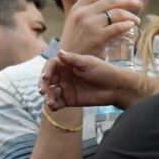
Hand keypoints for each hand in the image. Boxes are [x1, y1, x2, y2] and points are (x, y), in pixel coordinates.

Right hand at [40, 50, 158, 110]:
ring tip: (50, 101)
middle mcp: (64, 75)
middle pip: (48, 79)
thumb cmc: (104, 71)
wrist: (115, 87)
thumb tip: (59, 52)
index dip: (46, 70)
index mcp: (68, 64)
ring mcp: (66, 88)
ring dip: (47, 96)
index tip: (45, 76)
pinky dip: (53, 105)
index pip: (52, 65)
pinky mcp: (69, 100)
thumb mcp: (89, 63)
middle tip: (43, 90)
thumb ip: (73, 59)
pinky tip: (54, 106)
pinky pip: (57, 103)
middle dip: (43, 84)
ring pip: (51, 92)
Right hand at [57, 0, 141, 55]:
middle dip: (127, 0)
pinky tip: (131, 26)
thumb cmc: (73, 44)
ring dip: (130, 15)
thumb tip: (108, 4)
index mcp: (77, 8)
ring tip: (136, 20)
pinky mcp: (98, 37)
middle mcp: (83, 13)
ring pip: (117, 12)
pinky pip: (118, 27)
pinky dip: (127, 25)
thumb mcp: (74, 23)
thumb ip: (87, 12)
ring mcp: (91, 25)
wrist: (66, 63)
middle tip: (137, 4)